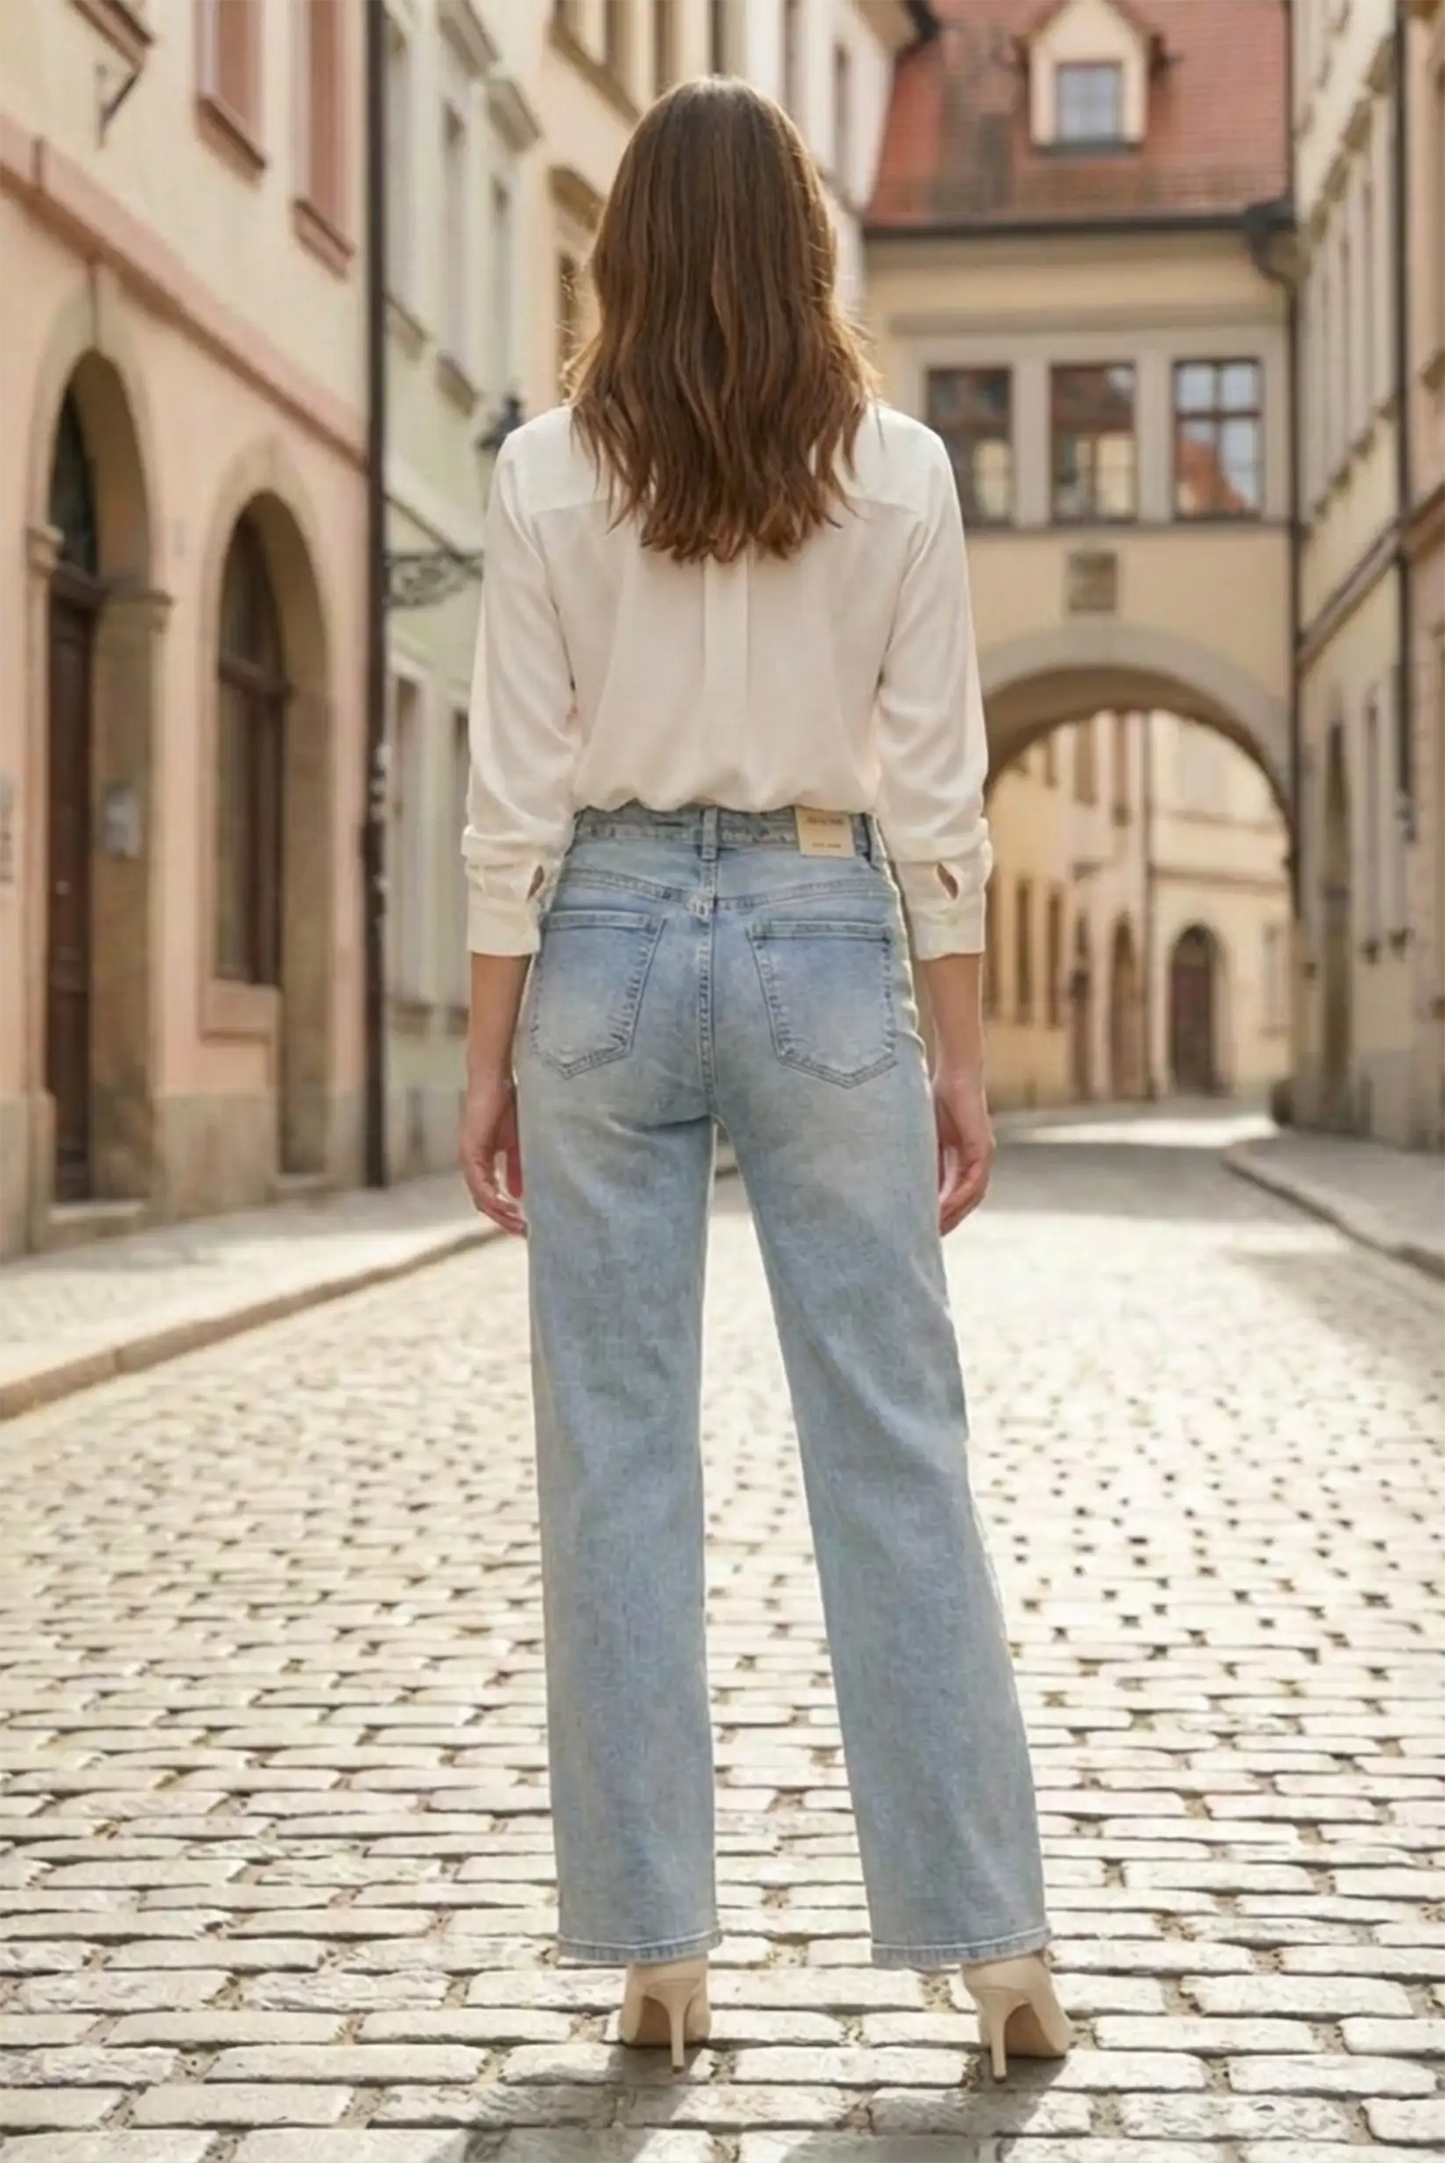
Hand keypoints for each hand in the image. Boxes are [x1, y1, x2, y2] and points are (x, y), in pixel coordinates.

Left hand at [460, 1071, 525, 1235]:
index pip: (491, 1195)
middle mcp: (472, 1164)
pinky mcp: (471, 1151)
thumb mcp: (518, 1143)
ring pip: (480, 1196)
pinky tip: (509, 1206)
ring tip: (519, 1225)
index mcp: (482, 1162)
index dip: (506, 1213)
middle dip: (504, 1220)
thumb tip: (520, 1194)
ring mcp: (469, 1158)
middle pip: (484, 1202)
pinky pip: (480, 1182)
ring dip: (500, 1214)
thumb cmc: (509, 1105)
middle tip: (524, 1233)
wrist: (497, 1080)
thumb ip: (517, 1168)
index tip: (525, 1225)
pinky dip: (494, 1197)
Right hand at [934, 1067, 993, 1234]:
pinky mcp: (982, 1150)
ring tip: (933, 1232)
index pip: (955, 1194)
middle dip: (948, 1221)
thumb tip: (908, 1184)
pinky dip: (957, 1199)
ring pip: (971, 1198)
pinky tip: (941, 1210)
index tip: (924, 1229)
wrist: (956, 1073)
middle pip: (965, 1202)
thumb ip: (925, 1160)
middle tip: (927, 1241)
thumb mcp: (926, 1137)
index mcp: (965, 1159)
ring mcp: (983, 1157)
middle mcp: (978, 1162)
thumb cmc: (938, 1098)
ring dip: (953, 1216)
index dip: (942, 1213)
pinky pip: (972, 1183)